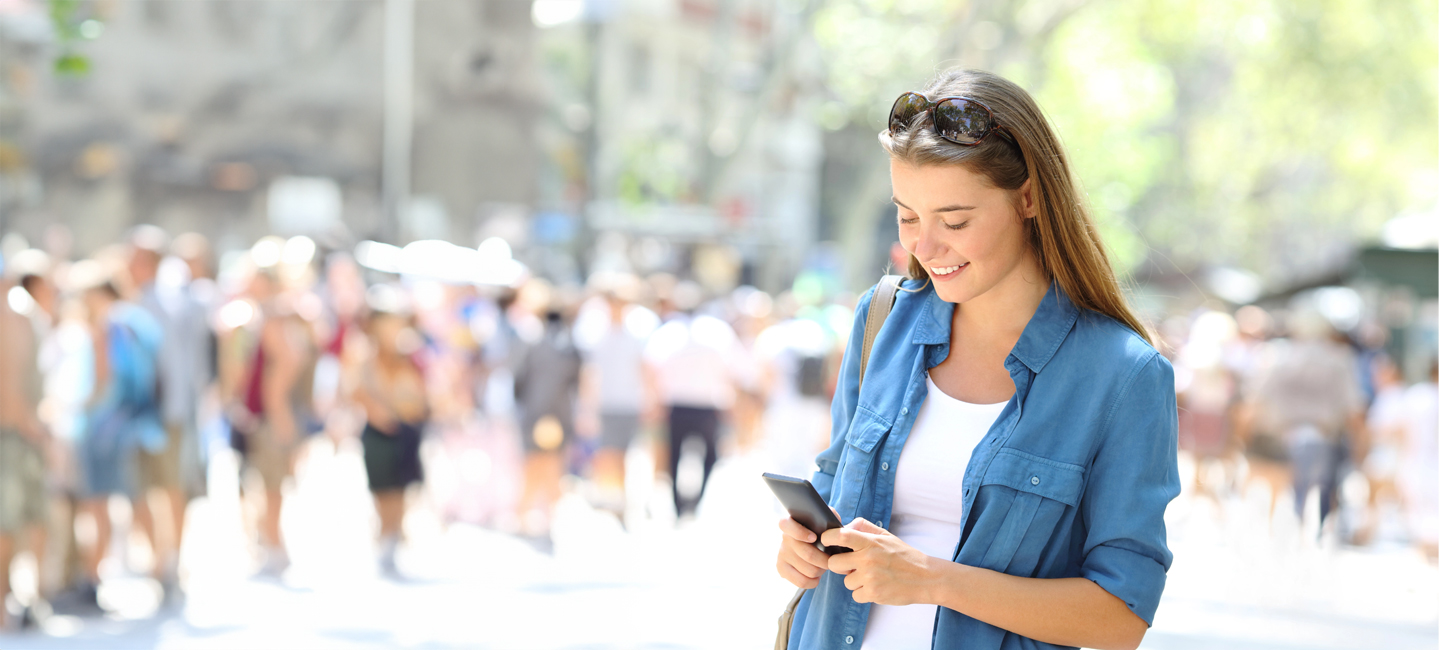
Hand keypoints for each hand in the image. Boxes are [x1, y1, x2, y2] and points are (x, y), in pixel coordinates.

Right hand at [776, 516, 829, 589]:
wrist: (811, 545)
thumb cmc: (821, 531)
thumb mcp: (825, 521)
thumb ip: (830, 518)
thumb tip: (841, 523)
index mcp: (791, 522)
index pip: (787, 525)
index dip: (800, 533)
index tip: (814, 538)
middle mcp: (784, 538)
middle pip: (808, 554)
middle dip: (825, 560)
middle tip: (832, 560)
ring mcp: (782, 554)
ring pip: (809, 570)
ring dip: (821, 570)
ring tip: (824, 566)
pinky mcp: (781, 568)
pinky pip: (801, 581)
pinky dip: (813, 581)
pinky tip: (816, 576)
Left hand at [823, 517, 937, 605]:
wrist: (926, 577)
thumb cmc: (904, 555)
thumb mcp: (886, 535)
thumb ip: (864, 527)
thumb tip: (844, 527)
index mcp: (870, 542)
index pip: (840, 536)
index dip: (827, 538)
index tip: (826, 541)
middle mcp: (868, 559)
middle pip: (834, 563)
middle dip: (839, 565)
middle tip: (850, 565)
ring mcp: (870, 578)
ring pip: (846, 582)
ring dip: (855, 581)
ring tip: (872, 576)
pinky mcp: (873, 594)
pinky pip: (855, 595)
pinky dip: (863, 593)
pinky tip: (877, 586)